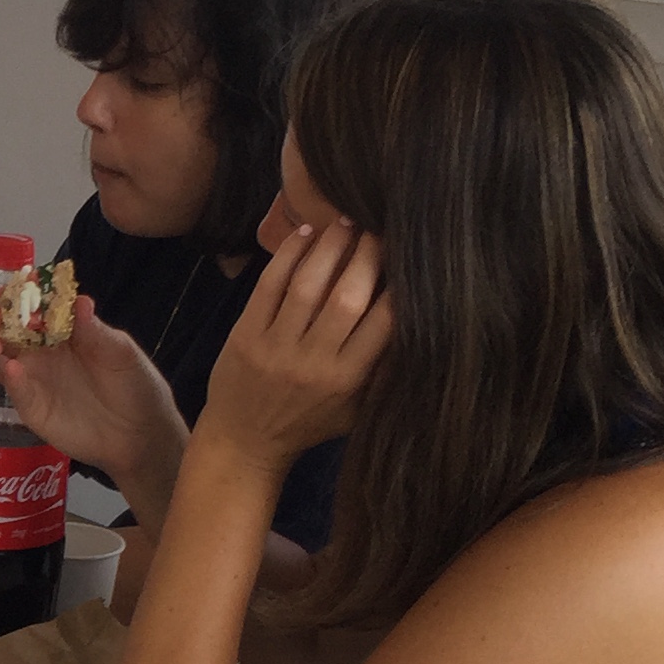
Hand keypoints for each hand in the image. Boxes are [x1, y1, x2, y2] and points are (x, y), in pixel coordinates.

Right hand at [0, 297, 185, 481]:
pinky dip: (5, 377)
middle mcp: (40, 350)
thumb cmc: (135, 386)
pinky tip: (12, 370)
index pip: (32, 305)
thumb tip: (79, 301)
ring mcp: (31, 378)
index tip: (14, 284)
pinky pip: (10, 388)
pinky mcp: (29, 405)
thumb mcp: (121, 353)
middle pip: (2, 328)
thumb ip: (96, 331)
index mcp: (61, 330)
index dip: (19, 293)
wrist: (137, 435)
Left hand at [202, 219, 391, 466]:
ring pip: (308, 285)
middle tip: (377, 225)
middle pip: (348, 296)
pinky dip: (288, 255)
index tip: (409, 256)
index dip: (401, 284)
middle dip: (367, 255)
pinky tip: (306, 233)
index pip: (385, 322)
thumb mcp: (357, 409)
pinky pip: (269, 286)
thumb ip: (385, 371)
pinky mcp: (245, 336)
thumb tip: (419, 318)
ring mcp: (276, 348)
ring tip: (345, 221)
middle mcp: (313, 362)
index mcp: (348, 380)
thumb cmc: (308, 423)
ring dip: (330, 246)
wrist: (243, 442)